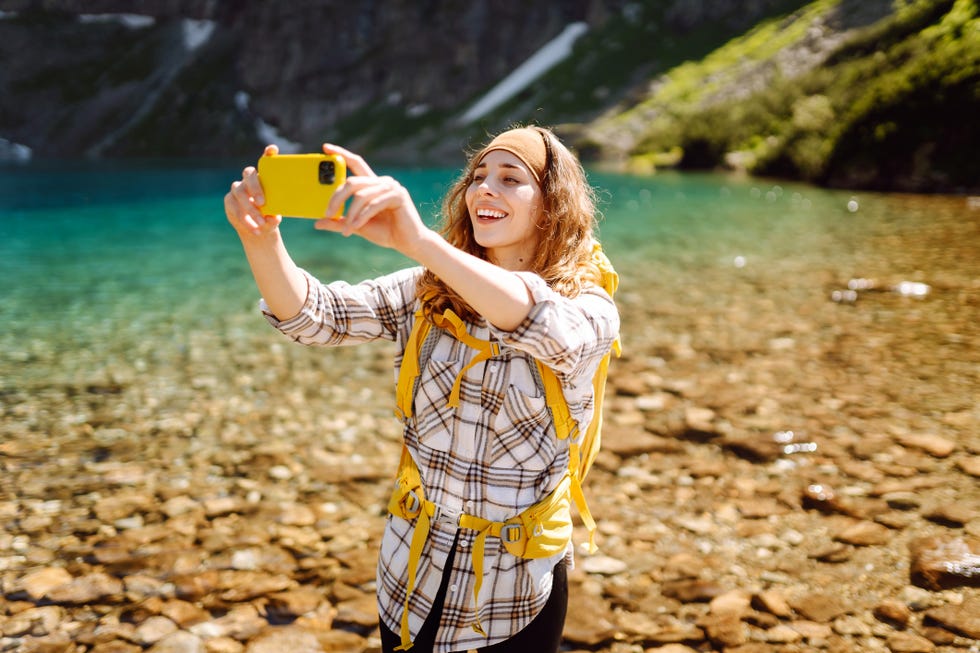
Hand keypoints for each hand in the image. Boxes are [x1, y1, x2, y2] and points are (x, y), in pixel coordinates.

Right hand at [224, 144, 281, 238]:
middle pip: (248, 174)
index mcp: (264, 178)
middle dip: (255, 187)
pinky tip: (255, 229)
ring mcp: (238, 189)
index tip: (273, 149)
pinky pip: (234, 208)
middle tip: (263, 203)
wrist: (259, 230)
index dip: (268, 154)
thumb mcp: (276, 217)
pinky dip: (246, 220)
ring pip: (240, 192)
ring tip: (261, 222)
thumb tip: (274, 217)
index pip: (265, 161)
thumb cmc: (270, 217)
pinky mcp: (229, 201)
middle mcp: (249, 179)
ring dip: (250, 208)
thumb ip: (275, 216)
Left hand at [315, 144, 429, 256]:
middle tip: (327, 213)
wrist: (407, 243)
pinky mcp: (398, 196)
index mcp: (373, 185)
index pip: (356, 163)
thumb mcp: (356, 226)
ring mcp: (391, 187)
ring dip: (351, 214)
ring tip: (346, 230)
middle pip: (353, 181)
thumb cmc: (385, 232)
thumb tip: (317, 223)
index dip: (342, 154)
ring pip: (361, 195)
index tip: (326, 148)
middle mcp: (382, 182)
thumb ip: (339, 222)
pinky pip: (373, 204)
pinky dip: (362, 217)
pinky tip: (355, 227)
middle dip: (337, 197)